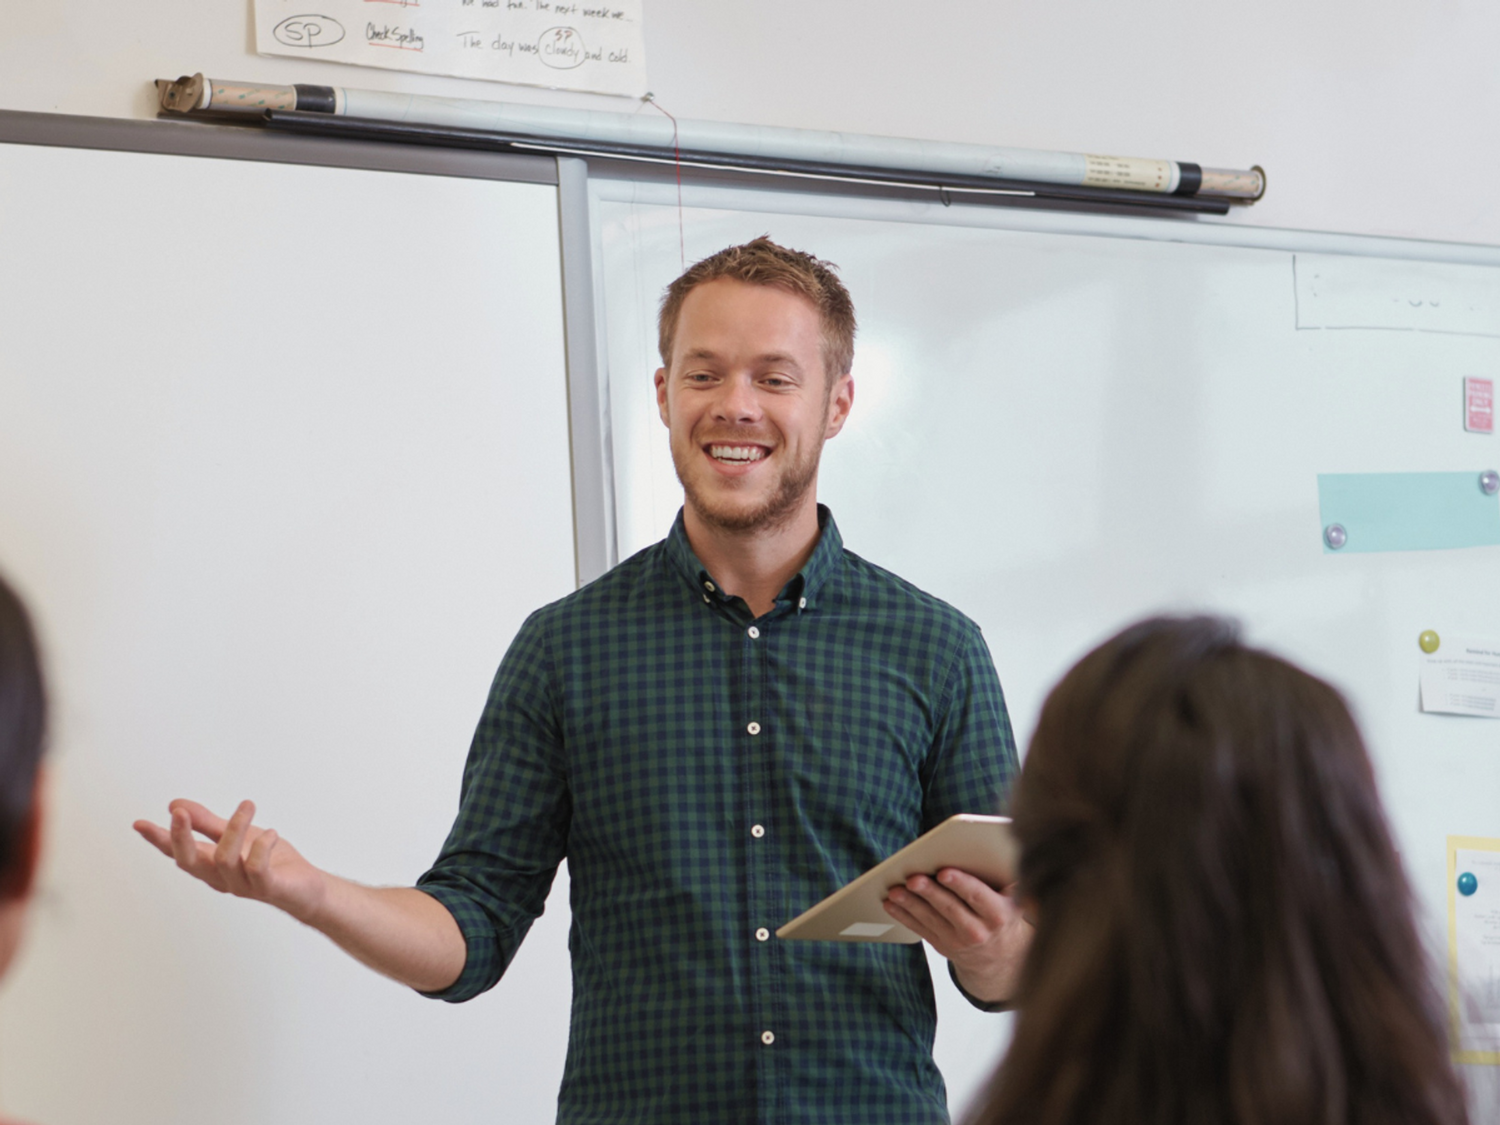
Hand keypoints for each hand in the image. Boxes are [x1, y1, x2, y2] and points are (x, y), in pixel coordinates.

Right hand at [133, 799, 327, 922]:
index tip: (139, 823)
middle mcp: (221, 877)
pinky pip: (257, 868)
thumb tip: (174, 806)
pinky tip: (270, 833)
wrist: (307, 888)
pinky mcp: (268, 886)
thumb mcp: (237, 834)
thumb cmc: (271, 862)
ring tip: (247, 807)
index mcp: (211, 864)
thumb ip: (206, 823)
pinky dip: (261, 846)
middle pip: (190, 862)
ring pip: (225, 857)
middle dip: (181, 837)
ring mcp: (243, 884)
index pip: (178, 852)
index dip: (159, 839)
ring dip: (235, 827)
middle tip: (179, 812)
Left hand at [883, 867, 1030, 1005]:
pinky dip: (904, 916)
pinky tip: (891, 904)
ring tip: (895, 890)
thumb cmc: (1001, 913)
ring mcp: (958, 941)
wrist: (998, 955)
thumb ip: (1003, 879)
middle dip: (930, 892)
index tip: (944, 872)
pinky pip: (920, 929)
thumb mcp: (1012, 899)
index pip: (977, 896)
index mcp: (999, 914)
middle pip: (950, 908)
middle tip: (913, 878)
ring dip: (910, 903)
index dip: (960, 884)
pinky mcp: (941, 946)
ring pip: (931, 919)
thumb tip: (991, 852)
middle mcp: (978, 931)